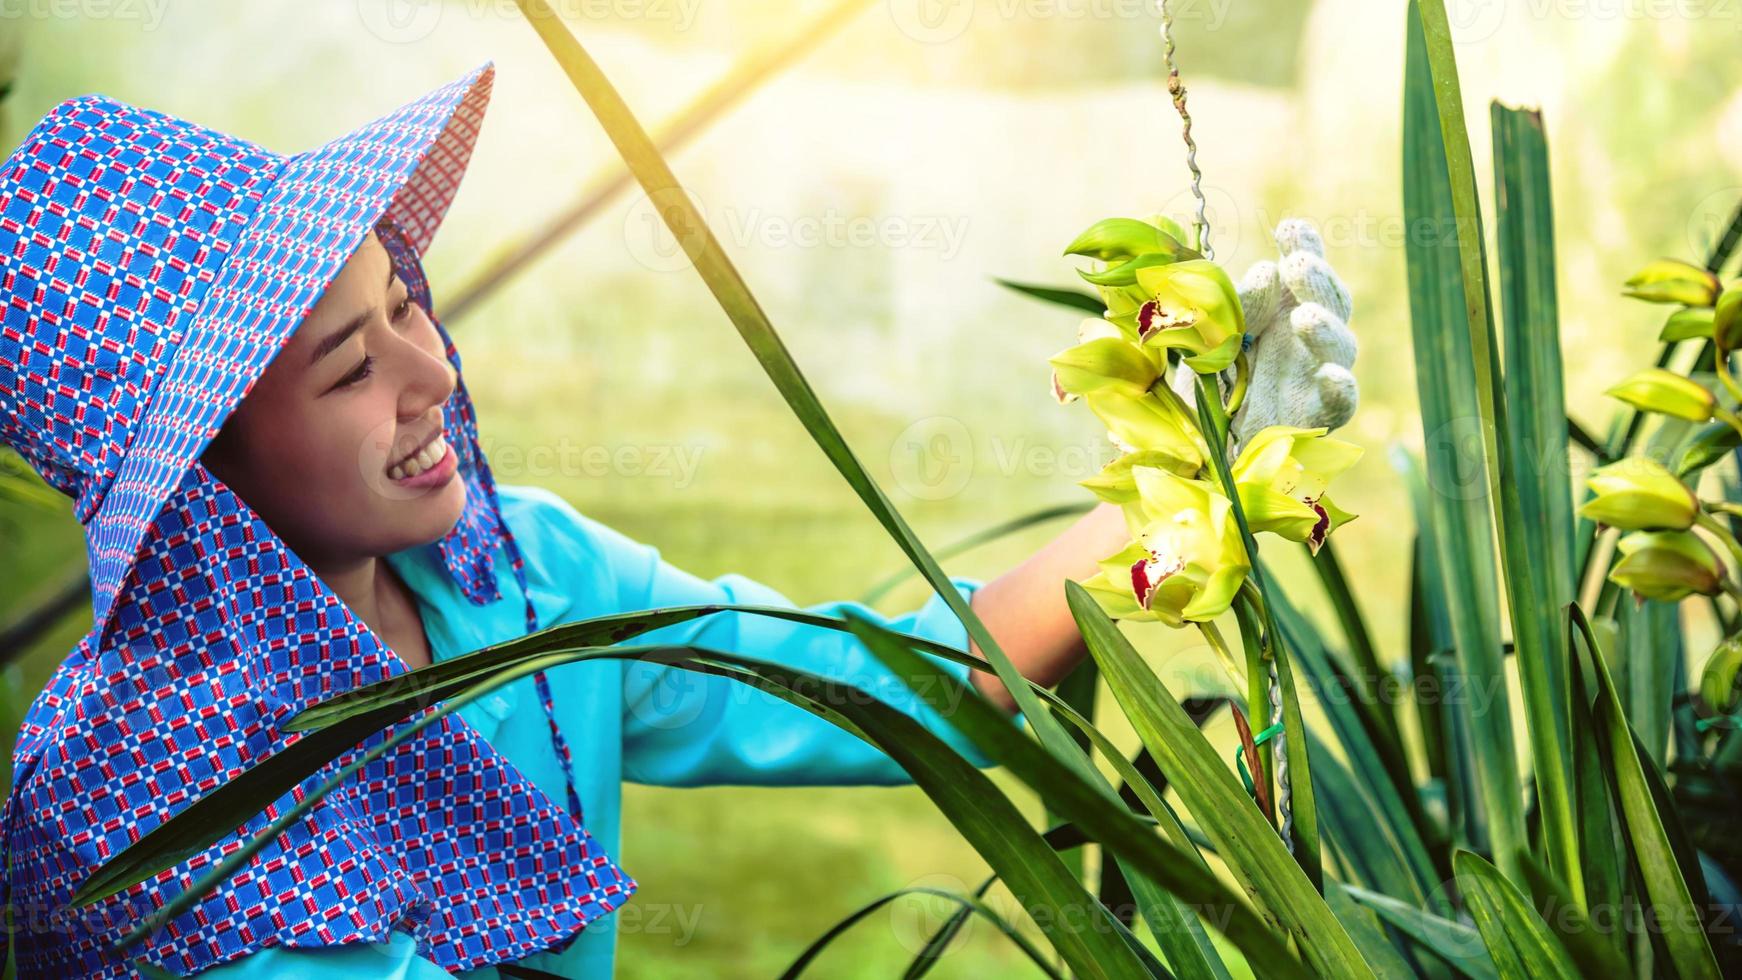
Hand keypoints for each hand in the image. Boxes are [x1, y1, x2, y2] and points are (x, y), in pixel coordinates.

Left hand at [1169, 219, 1358, 453]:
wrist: (1201, 444)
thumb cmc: (1209, 379)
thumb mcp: (1210, 334)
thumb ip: (1236, 304)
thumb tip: (1268, 271)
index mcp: (1282, 310)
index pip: (1302, 272)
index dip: (1303, 246)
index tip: (1289, 227)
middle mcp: (1306, 339)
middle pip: (1330, 302)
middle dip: (1316, 280)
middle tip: (1297, 264)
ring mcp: (1316, 377)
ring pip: (1340, 347)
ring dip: (1325, 329)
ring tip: (1302, 317)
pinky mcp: (1318, 418)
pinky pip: (1340, 403)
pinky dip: (1341, 389)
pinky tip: (1331, 375)